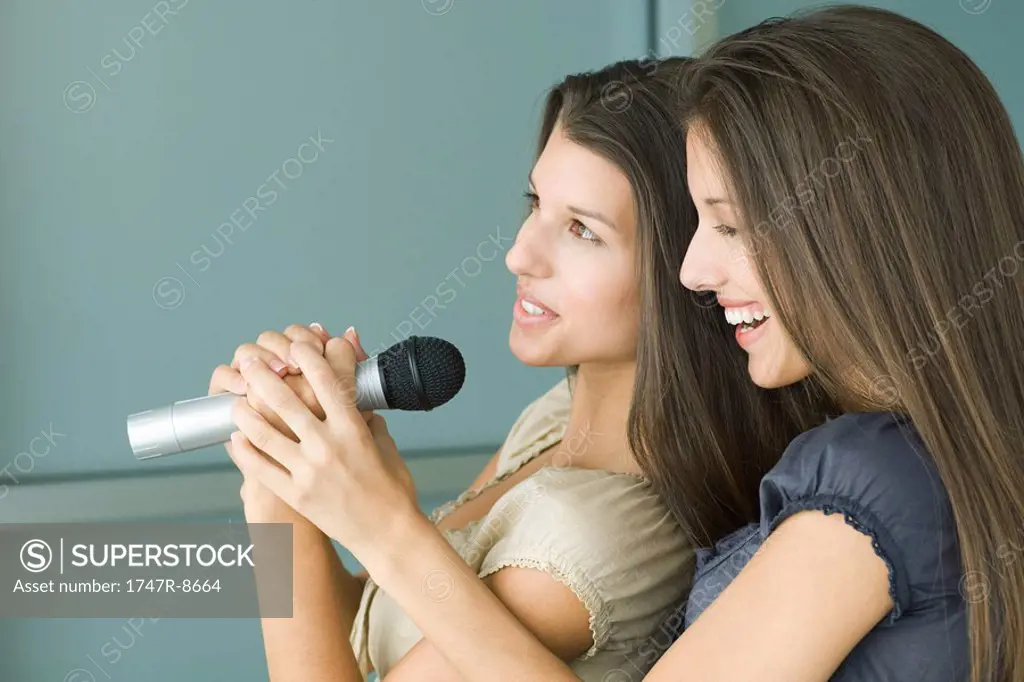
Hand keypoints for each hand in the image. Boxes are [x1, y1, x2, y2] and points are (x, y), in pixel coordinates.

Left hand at [227, 337, 418, 554]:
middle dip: (263, 376)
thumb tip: (357, 398)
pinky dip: (245, 451)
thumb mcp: (385, 444)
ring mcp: (308, 472)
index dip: (308, 357)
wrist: (388, 534)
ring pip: (265, 433)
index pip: (326, 382)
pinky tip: (236, 438)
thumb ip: (367, 418)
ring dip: (245, 412)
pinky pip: (261, 469)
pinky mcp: (296, 495)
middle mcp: (328, 446)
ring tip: (235, 400)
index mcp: (353, 429)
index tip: (296, 344)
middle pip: (286, 401)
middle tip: (248, 361)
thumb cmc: (392, 490)